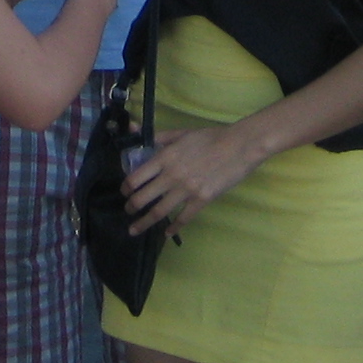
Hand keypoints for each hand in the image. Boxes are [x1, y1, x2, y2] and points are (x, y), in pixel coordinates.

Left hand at [124, 121, 261, 233]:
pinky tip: (168, 232)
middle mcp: (172, 175)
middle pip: (143, 198)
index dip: (126, 188)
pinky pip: (183, 218)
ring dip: (144, 222)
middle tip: (128, 211)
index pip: (136, 177)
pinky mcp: (202, 200)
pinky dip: (173, 228)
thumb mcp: (181, 133)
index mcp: (165, 157)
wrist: (238, 146)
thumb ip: (157, 136)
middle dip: (131, 207)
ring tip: (135, 229)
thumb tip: (132, 130)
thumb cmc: (209, 138)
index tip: (124, 192)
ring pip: (159, 211)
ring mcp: (187, 189)